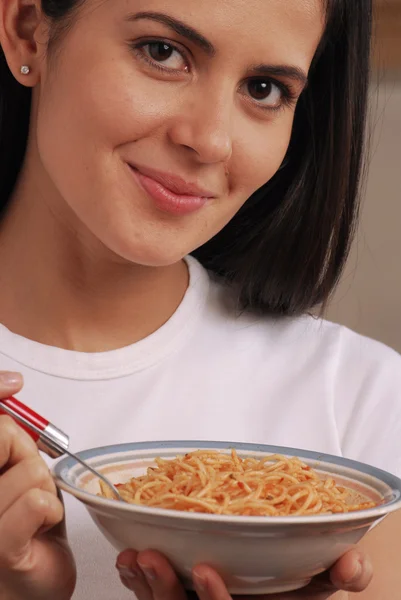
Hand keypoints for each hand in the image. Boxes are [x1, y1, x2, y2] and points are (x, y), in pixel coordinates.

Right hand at [0, 372, 75, 599]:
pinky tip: (39, 530)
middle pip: (4, 435)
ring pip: (31, 471)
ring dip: (46, 491)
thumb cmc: (26, 527)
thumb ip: (11, 437)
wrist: (30, 585)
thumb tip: (12, 386)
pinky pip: (37, 501)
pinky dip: (50, 511)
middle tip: (28, 488)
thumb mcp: (21, 470)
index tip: (14, 383)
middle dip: (29, 459)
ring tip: (34, 515)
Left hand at [116, 547, 372, 599]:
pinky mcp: (178, 597)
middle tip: (150, 557)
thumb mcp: (322, 583)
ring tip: (134, 556)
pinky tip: (128, 558)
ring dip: (144, 585)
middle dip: (164, 592)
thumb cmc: (296, 586)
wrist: (273, 588)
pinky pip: (150, 598)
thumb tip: (351, 561)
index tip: (204, 569)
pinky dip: (136, 581)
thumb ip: (343, 574)